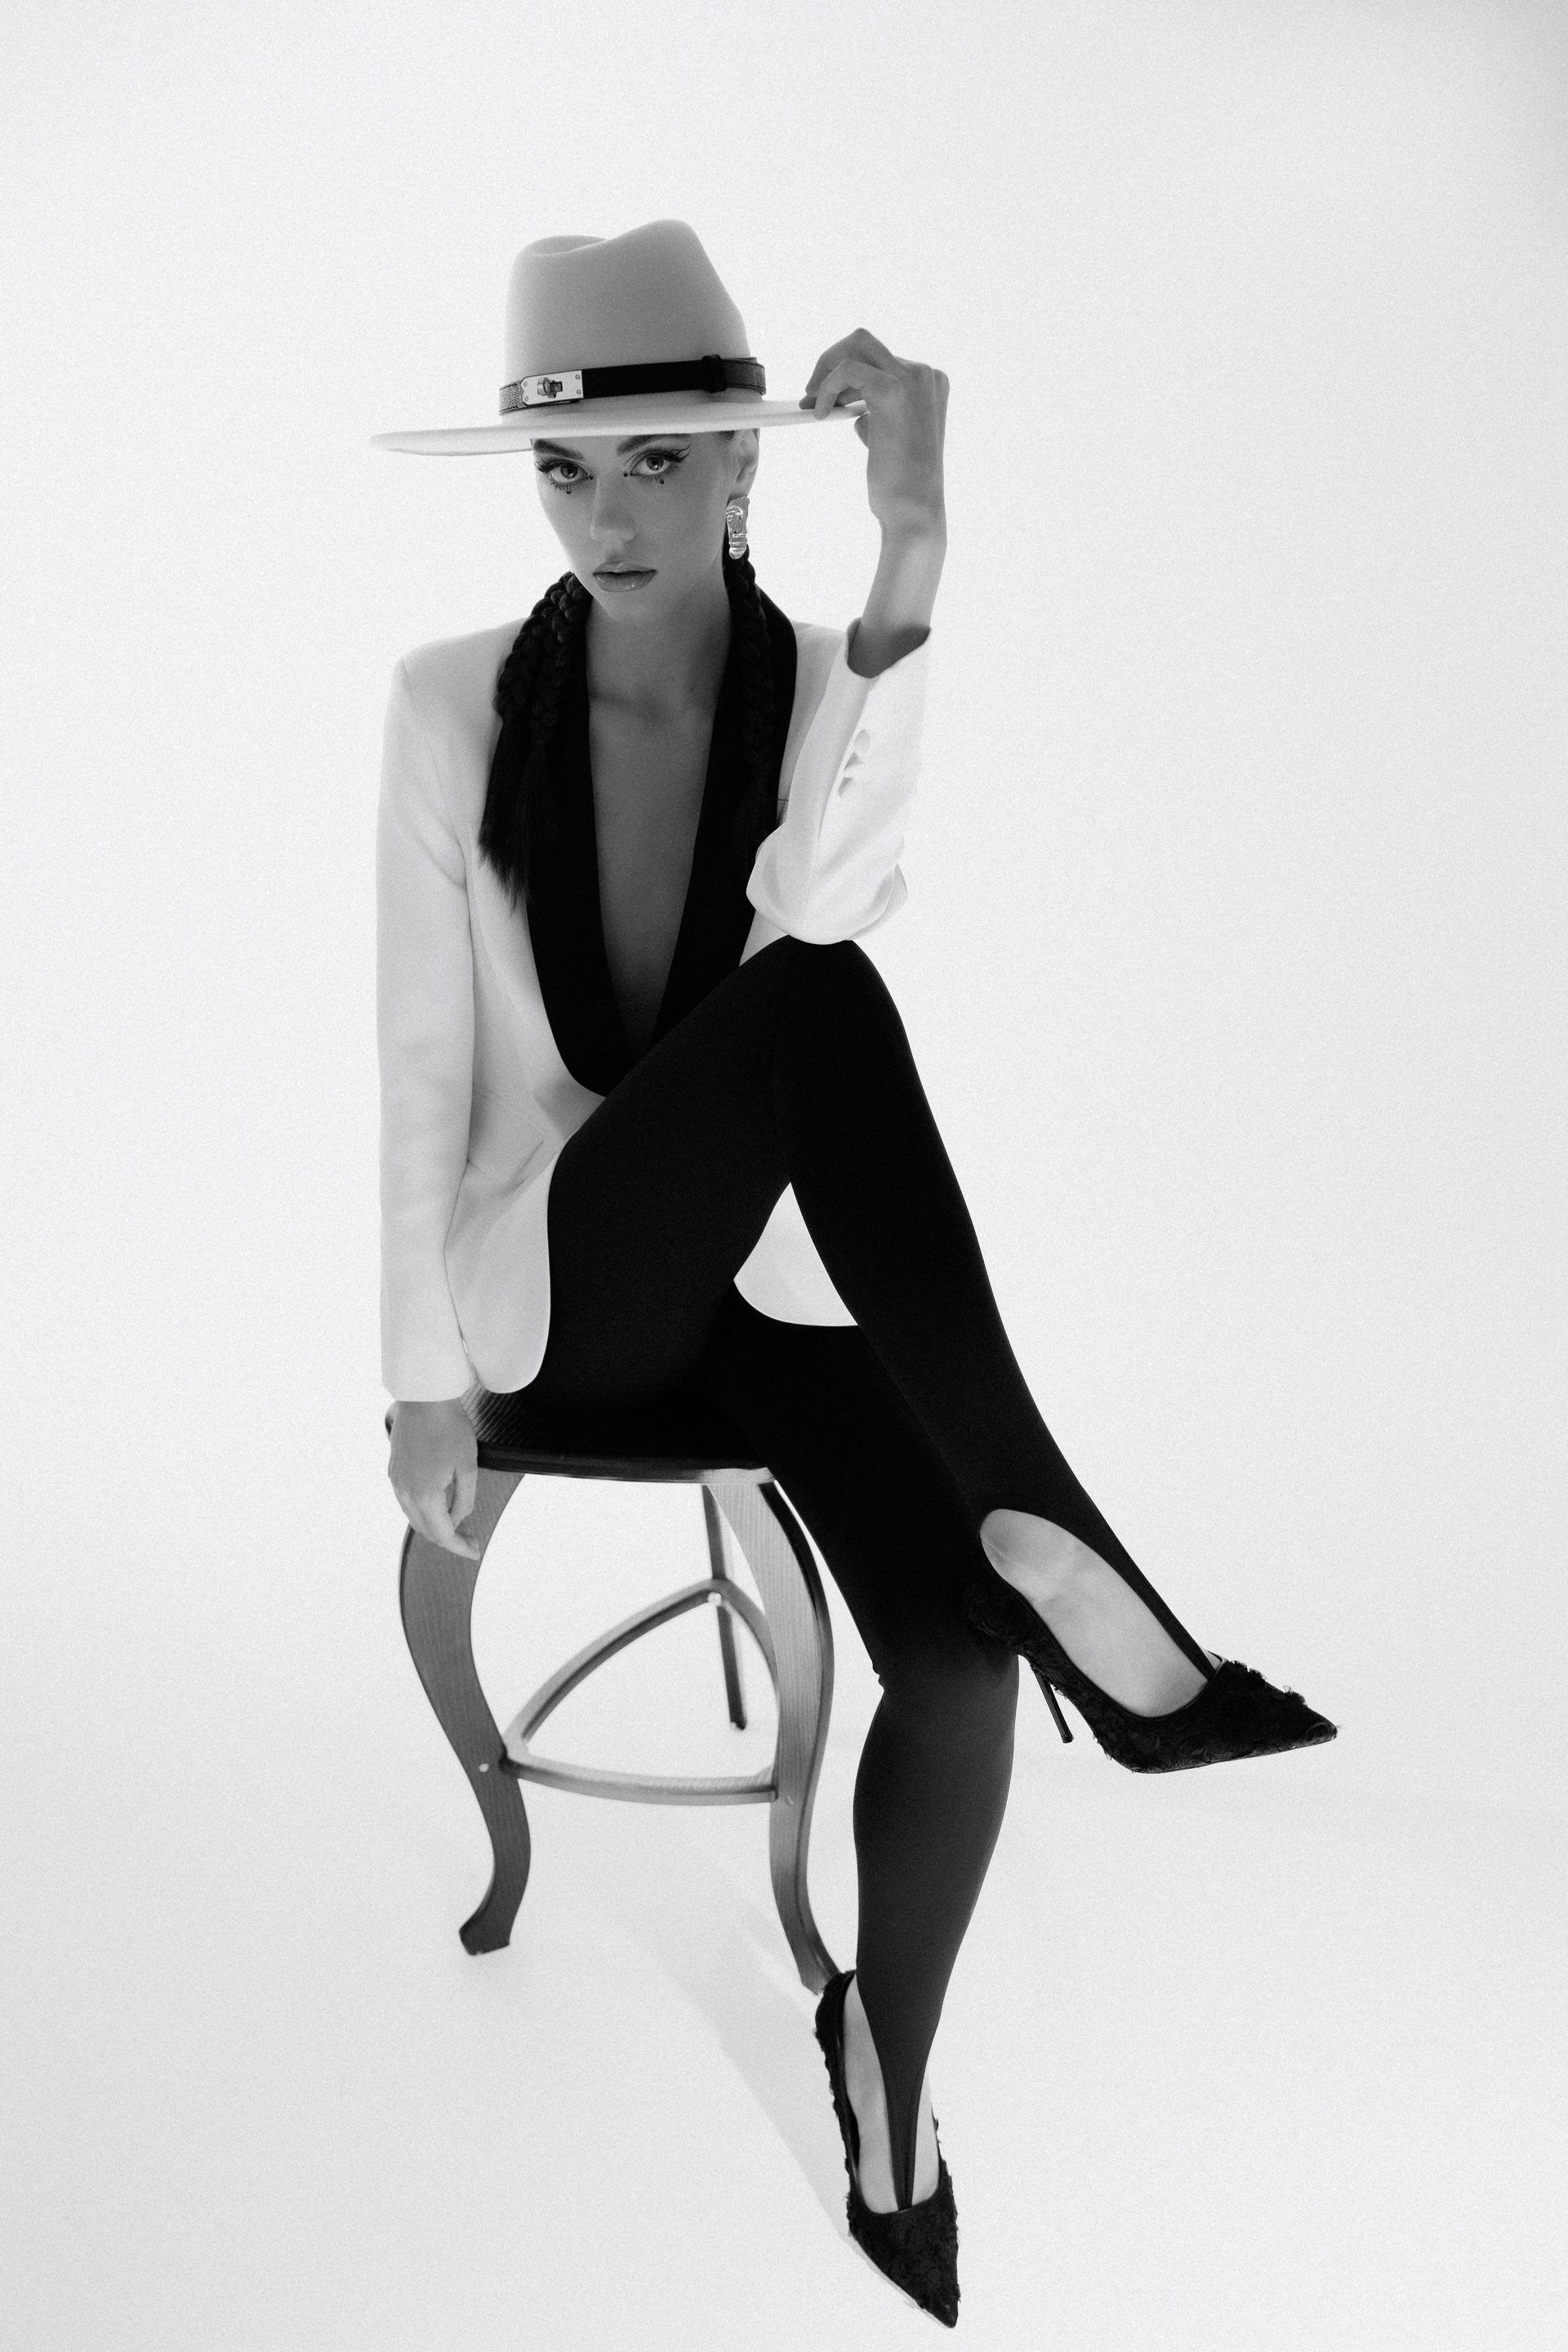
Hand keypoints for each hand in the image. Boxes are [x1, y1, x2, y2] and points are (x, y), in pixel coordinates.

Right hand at [387, 1396, 479, 1558]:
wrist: (424, 1398)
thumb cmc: (450, 1429)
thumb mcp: (468, 1467)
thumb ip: (464, 1501)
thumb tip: (457, 1519)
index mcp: (425, 1496)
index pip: (443, 1535)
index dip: (460, 1547)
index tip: (476, 1552)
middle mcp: (405, 1493)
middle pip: (426, 1530)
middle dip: (450, 1538)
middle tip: (472, 1537)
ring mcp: (396, 1482)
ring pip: (415, 1517)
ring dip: (435, 1525)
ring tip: (458, 1524)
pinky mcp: (394, 1471)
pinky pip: (407, 1501)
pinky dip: (423, 1510)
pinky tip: (439, 1504)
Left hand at [801, 330, 947, 543]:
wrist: (913, 511)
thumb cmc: (902, 485)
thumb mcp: (890, 436)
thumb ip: (877, 412)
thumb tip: (848, 402)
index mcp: (929, 383)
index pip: (880, 360)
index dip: (845, 376)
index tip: (824, 397)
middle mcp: (925, 375)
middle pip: (865, 342)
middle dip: (832, 362)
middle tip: (812, 393)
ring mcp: (912, 379)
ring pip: (856, 347)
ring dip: (826, 372)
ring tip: (814, 405)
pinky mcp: (892, 391)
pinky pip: (846, 370)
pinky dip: (827, 388)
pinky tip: (821, 414)